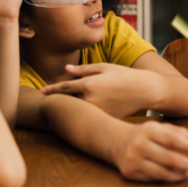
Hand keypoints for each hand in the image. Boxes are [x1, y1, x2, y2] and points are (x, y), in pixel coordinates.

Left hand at [41, 64, 160, 117]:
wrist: (145, 91)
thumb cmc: (125, 75)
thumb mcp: (105, 67)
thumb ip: (84, 70)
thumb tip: (66, 70)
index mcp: (89, 84)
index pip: (65, 88)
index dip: (52, 89)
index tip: (43, 91)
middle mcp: (91, 99)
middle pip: (68, 102)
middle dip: (59, 101)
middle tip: (49, 100)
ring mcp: (97, 111)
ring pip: (77, 111)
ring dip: (70, 109)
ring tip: (63, 108)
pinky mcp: (104, 118)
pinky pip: (89, 117)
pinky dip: (84, 114)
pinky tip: (82, 114)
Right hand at [111, 121, 187, 181]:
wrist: (116, 141)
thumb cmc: (144, 134)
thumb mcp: (159, 127)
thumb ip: (177, 132)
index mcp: (148, 130)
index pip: (172, 139)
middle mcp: (139, 145)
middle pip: (169, 158)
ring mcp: (133, 160)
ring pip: (161, 172)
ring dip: (179, 173)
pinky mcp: (129, 173)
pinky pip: (153, 178)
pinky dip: (168, 178)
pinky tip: (177, 175)